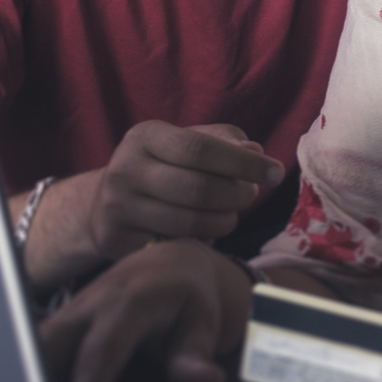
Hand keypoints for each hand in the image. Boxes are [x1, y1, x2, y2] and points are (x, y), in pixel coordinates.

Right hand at [35, 238, 250, 381]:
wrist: (172, 262)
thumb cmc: (187, 293)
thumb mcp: (203, 322)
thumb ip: (197, 356)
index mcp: (125, 302)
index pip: (99, 354)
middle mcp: (88, 304)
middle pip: (46, 349)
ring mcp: (68, 313)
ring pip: (32, 350)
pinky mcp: (59, 324)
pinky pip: (35, 352)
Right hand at [88, 120, 286, 259]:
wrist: (106, 203)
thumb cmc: (161, 167)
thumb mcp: (186, 142)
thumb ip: (223, 142)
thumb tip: (255, 153)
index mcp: (144, 136)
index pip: (200, 149)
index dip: (243, 163)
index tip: (275, 173)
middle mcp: (124, 169)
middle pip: (198, 188)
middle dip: (237, 195)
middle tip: (250, 195)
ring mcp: (117, 207)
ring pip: (190, 223)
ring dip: (224, 221)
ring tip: (230, 213)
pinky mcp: (116, 240)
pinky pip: (175, 246)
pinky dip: (201, 241)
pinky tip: (205, 231)